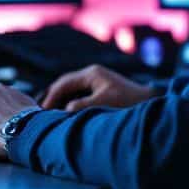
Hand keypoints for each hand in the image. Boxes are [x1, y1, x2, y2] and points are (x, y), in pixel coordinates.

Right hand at [40, 64, 155, 110]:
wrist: (150, 102)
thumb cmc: (128, 102)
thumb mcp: (104, 103)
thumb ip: (82, 105)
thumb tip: (66, 109)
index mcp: (92, 74)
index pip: (64, 83)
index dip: (51, 97)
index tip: (41, 111)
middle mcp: (92, 75)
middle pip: (64, 84)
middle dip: (51, 96)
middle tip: (38, 111)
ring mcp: (97, 81)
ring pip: (71, 89)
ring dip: (59, 100)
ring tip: (47, 114)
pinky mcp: (101, 90)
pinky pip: (78, 95)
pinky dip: (68, 103)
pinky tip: (63, 115)